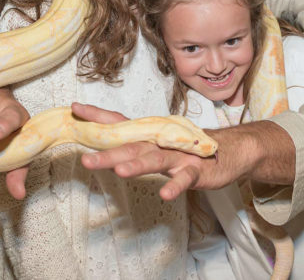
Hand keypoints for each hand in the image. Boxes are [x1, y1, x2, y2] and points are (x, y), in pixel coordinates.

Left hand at [73, 103, 248, 200]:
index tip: (75, 109)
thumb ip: (132, 146)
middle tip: (85, 159)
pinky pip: (185, 178)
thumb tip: (101, 147)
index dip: (97, 116)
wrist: (229, 150)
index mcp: (148, 135)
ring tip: (120, 172)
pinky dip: (175, 185)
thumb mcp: (156, 145)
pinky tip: (165, 194)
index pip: (119, 123)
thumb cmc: (186, 149)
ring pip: (155, 160)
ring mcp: (178, 156)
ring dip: (138, 165)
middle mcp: (160, 142)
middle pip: (131, 147)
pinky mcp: (196, 170)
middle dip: (108, 153)